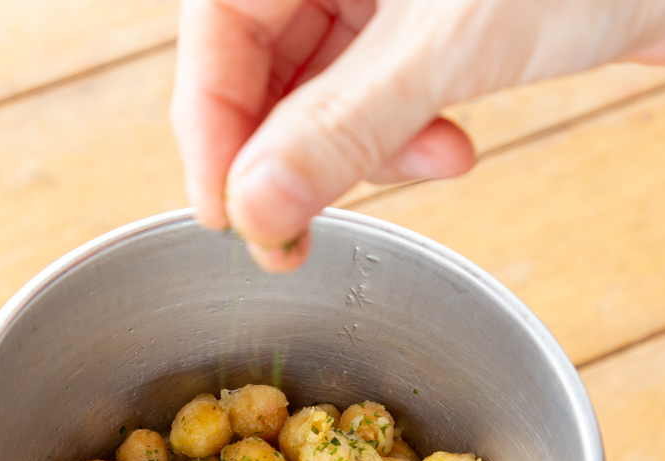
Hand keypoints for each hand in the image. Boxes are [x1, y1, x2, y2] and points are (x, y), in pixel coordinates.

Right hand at [171, 0, 664, 271]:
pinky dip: (403, 141)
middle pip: (263, 72)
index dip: (214, 131)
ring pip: (321, 97)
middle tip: (302, 226)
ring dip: (362, 153)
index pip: (218, 36)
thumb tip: (254, 208)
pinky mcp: (430, 31)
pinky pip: (378, 101)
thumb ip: (341, 129)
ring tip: (427, 162)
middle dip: (292, 155)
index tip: (229, 216)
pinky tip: (450, 146)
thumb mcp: (448, 44)